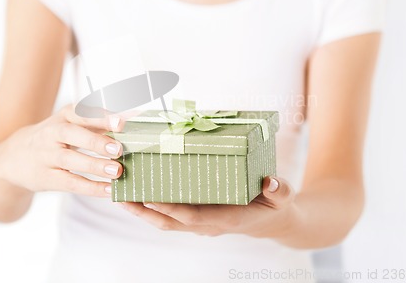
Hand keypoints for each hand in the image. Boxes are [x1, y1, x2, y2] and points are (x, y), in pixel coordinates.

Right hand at [0, 105, 124, 196]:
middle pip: (73, 135)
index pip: (82, 112)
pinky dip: (91, 187)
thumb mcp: (72, 122)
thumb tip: (134, 118)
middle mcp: (53, 133)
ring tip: (117, 171)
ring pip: (71, 160)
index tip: (121, 121)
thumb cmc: (57, 137)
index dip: (101, 116)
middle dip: (96, 141)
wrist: (13, 157)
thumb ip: (100, 121)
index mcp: (64, 115)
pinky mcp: (46, 178)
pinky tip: (109, 190)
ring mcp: (47, 156)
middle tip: (118, 148)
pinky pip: (70, 183)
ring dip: (95, 166)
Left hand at [118, 176, 297, 237]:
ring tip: (122, 196)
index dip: (171, 209)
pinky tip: (140, 194)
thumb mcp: (283, 197)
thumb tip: (271, 181)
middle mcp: (209, 224)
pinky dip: (154, 208)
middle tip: (122, 197)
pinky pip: (172, 215)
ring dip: (143, 211)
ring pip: (167, 221)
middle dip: (145, 212)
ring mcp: (202, 223)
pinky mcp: (199, 217)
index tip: (149, 199)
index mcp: (227, 218)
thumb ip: (279, 190)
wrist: (273, 220)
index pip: (193, 216)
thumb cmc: (274, 205)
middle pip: (171, 222)